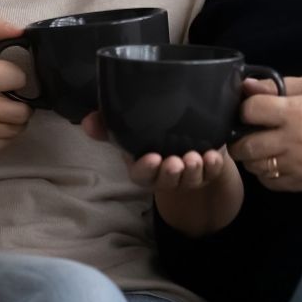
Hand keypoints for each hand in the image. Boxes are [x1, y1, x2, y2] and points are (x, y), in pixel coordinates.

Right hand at [0, 16, 32, 161]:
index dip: (15, 77)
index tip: (6, 80)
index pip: (16, 76)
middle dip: (19, 104)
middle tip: (7, 100)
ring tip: (0, 114)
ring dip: (14, 122)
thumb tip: (20, 29)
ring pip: (16, 128)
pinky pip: (6, 143)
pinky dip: (4, 136)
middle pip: (21, 109)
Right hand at [81, 111, 231, 191]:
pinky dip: (214, 166)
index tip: (152, 158)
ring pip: (190, 179)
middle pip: (165, 181)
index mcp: (143, 165)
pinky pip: (212, 173)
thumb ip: (107, 124)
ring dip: (193, 170)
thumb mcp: (130, 126)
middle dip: (170, 173)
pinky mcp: (208, 170)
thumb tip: (87, 121)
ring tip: (196, 157)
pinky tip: (214, 156)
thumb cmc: (152, 132)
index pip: (140, 174)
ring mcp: (187, 175)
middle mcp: (164, 173)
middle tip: (176, 162)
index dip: (145, 169)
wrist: (186, 135)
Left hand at [230, 76, 301, 191]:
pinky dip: (268, 173)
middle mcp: (296, 142)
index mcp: (298, 112)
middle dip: (242, 136)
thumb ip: (278, 86)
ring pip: (255, 167)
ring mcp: (301, 166)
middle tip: (250, 130)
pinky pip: (271, 183)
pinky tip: (278, 160)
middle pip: (246, 145)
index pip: (250, 111)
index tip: (253, 108)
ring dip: (253, 156)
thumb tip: (246, 86)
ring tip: (265, 144)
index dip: (247, 108)